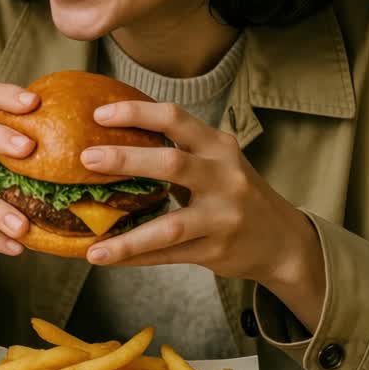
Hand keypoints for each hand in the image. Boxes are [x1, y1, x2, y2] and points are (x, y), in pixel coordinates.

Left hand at [82, 101, 325, 327]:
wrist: (283, 240)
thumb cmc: (234, 191)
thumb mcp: (216, 160)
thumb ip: (177, 148)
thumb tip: (110, 137)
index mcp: (218, 146)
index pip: (175, 118)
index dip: (136, 113)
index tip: (99, 114)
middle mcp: (224, 177)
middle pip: (171, 163)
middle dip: (126, 159)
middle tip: (85, 158)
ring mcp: (223, 216)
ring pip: (169, 226)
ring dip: (127, 237)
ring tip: (92, 244)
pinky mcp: (217, 249)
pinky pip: (169, 255)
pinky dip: (135, 256)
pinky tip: (106, 256)